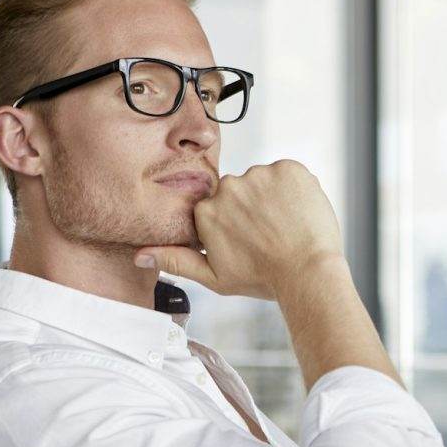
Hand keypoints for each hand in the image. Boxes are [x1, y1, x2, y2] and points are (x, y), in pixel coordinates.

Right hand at [134, 159, 342, 299]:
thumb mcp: (213, 276)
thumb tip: (139, 255)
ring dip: (274, 198)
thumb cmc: (262, 279)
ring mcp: (259, 175)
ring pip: (264, 181)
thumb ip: (175, 261)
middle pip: (240, 191)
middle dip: (253, 208)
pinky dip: (294, 189)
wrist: (307, 273)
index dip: (236, 225)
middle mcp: (228, 187)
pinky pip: (288, 173)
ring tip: (286, 226)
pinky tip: (298, 212)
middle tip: (270, 234)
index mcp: (206, 211)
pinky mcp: (288, 168)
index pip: (218, 207)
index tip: (250, 240)